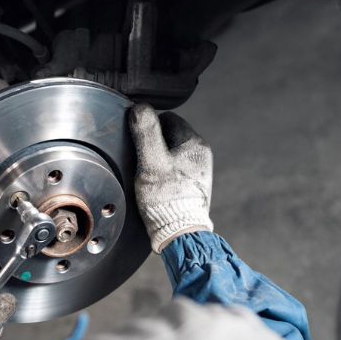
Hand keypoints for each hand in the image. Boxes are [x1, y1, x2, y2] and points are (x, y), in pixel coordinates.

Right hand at [129, 104, 212, 252]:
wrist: (180, 232)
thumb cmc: (165, 199)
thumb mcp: (151, 162)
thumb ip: (146, 133)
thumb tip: (140, 107)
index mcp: (194, 143)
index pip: (167, 119)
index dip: (149, 126)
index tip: (138, 141)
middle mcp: (202, 154)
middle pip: (171, 136)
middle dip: (154, 144)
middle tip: (142, 160)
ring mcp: (200, 170)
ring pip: (173, 153)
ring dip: (159, 159)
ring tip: (149, 175)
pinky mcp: (195, 185)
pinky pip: (177, 169)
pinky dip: (166, 173)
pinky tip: (158, 186)